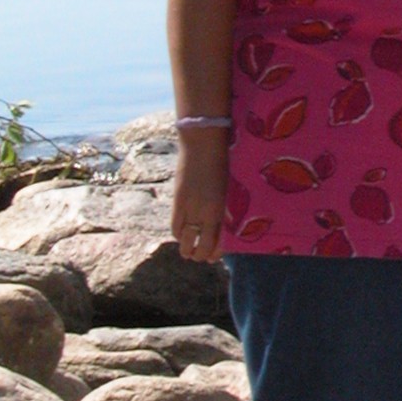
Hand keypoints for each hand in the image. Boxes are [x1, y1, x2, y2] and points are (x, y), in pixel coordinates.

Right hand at [170, 129, 230, 262]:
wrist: (203, 143)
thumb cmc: (221, 161)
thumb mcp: (226, 186)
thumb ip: (221, 205)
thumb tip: (218, 221)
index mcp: (221, 209)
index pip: (217, 241)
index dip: (215, 253)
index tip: (214, 257)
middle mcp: (205, 212)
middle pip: (200, 245)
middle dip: (200, 254)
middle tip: (199, 256)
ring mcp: (190, 207)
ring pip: (184, 239)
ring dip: (186, 248)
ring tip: (188, 251)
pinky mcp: (177, 201)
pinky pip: (175, 226)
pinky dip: (177, 234)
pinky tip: (180, 235)